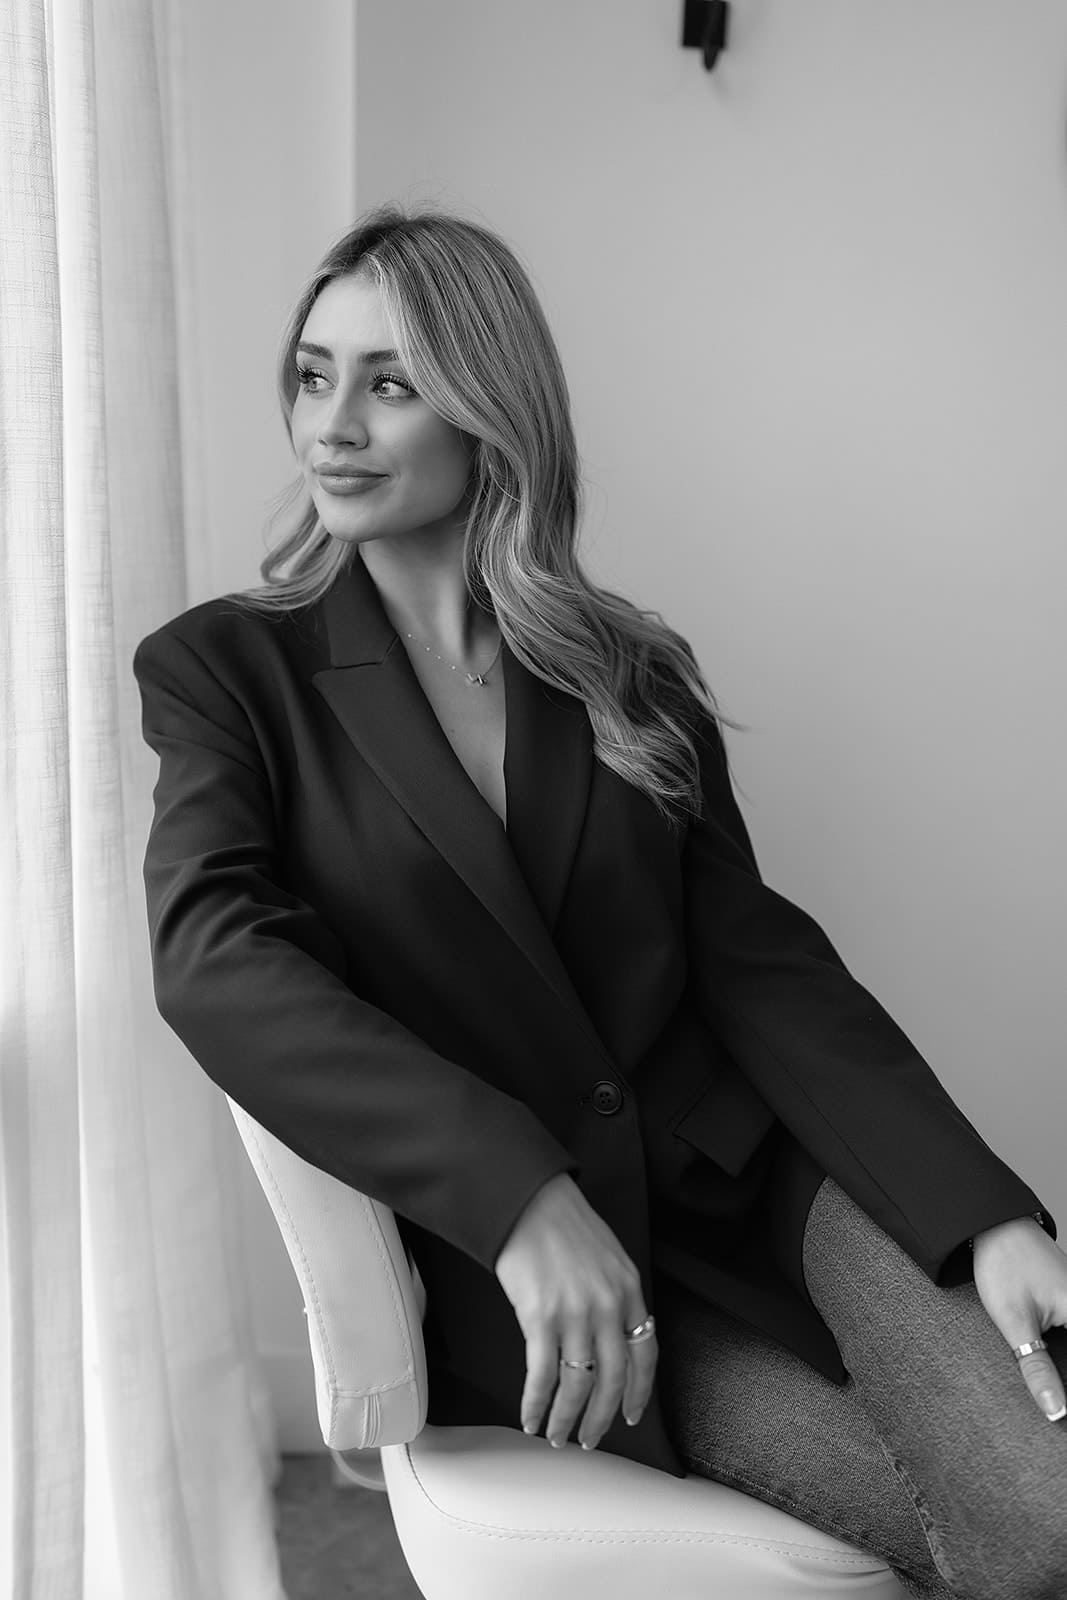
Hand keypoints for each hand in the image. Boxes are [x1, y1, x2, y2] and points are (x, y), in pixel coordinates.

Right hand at [493, 1173, 657, 1450]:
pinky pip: (542, 1375)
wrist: (528, 1199)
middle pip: (614, 1379)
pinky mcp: (539, 1317)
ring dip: (567, 1419)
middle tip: (591, 1439)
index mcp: (629, 1289)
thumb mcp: (606, 1256)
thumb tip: (607, 1337)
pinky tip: (530, 1416)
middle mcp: (608, 1306)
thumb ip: (614, 1295)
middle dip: (602, 1417)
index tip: (632, 1415)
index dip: (640, 1391)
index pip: (645, 1353)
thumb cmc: (562, 1222)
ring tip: (557, 1435)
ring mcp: (575, 1313)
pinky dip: (535, 1403)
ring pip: (578, 1385)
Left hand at [971, 1216, 1066, 1421]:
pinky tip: (1052, 1370)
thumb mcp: (1015, 1322)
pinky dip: (1062, 1354)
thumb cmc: (1004, 1264)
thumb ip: (1037, 1369)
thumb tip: (1057, 1413)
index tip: (1063, 1416)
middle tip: (1056, 1411)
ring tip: (1055, 1399)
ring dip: (1062, 1368)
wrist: (994, 1224)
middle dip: (1064, 1381)